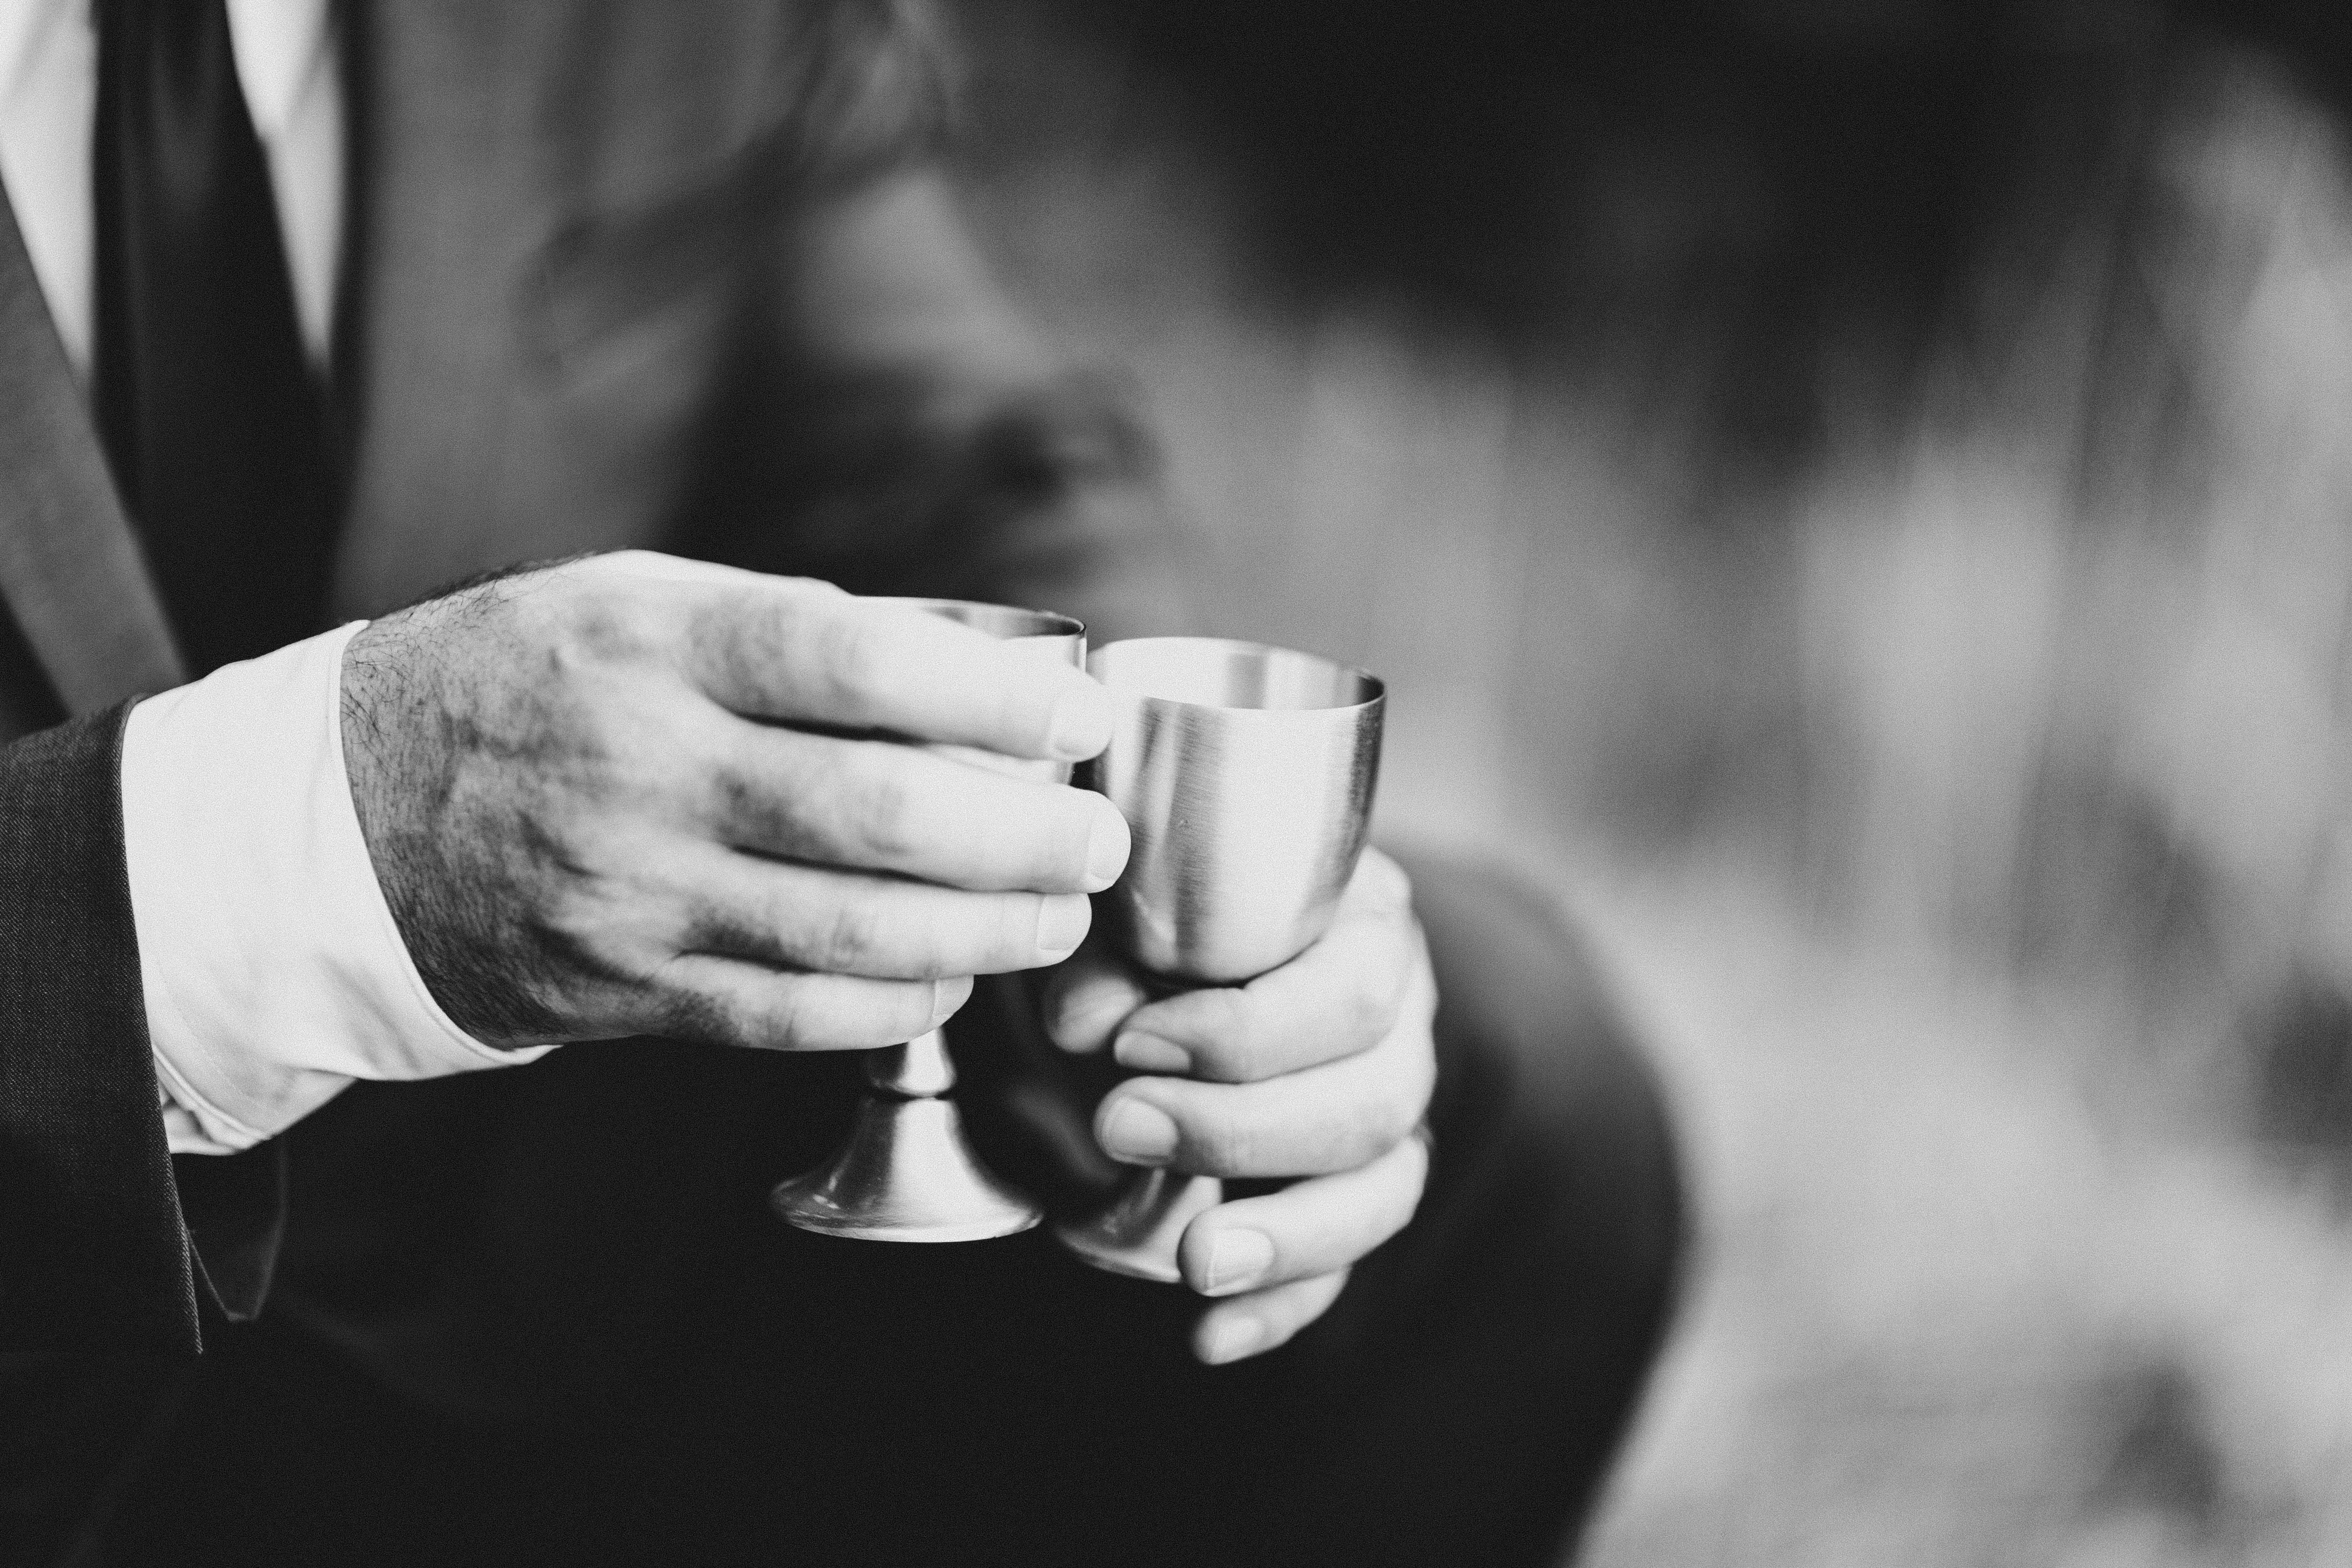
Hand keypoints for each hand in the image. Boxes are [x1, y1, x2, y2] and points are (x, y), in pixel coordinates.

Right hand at [339, 551, 1128, 1052]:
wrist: (347, 813)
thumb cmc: (535, 681)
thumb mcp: (642, 604)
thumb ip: (792, 634)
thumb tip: (975, 680)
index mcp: (657, 645)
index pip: (854, 664)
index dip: (992, 699)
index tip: (1081, 719)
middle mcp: (644, 767)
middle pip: (877, 816)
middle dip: (1023, 839)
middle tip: (1097, 843)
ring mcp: (630, 891)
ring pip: (849, 932)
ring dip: (986, 936)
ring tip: (1057, 918)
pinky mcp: (621, 989)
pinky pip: (790, 1015)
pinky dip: (894, 1003)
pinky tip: (951, 978)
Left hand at [1042, 848, 1435, 1363]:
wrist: (1168, 974)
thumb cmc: (1159, 931)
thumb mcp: (1126, 921)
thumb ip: (1109, 956)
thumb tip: (1091, 1022)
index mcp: (1366, 929)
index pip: (1351, 993)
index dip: (1245, 1033)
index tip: (1130, 1046)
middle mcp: (1402, 1023)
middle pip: (1374, 1102)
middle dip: (1242, 1131)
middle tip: (1120, 1128)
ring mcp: (1391, 1115)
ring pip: (1384, 1191)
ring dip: (1288, 1237)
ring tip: (1193, 1262)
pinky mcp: (1358, 1194)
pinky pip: (1348, 1266)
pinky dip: (1281, 1305)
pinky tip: (1209, 1335)